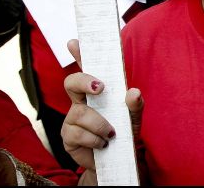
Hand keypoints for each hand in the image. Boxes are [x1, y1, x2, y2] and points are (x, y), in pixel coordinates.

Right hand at [61, 40, 143, 181]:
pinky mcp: (68, 136)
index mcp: (98, 92)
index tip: (74, 42)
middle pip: (71, 82)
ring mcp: (72, 119)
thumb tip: (133, 92)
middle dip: (84, 81)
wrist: (118, 161)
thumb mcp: (134, 118)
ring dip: (99, 123)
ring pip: (78, 112)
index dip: (79, 54)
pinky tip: (102, 144)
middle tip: (100, 87)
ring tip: (111, 133)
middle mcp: (82, 102)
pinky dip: (94, 139)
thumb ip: (135, 105)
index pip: (87, 68)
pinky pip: (77, 133)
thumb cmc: (124, 133)